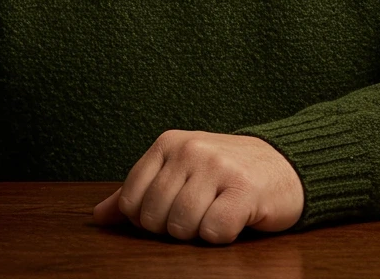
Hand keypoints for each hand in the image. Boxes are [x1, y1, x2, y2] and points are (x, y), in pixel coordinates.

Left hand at [91, 130, 303, 244]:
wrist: (281, 166)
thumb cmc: (223, 174)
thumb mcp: (178, 172)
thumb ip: (138, 192)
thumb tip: (97, 217)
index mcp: (168, 142)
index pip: (132, 200)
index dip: (148, 219)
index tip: (172, 210)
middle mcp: (190, 148)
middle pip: (155, 218)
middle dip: (174, 228)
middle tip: (199, 212)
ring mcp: (217, 166)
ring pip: (182, 226)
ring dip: (199, 232)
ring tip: (215, 213)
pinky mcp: (244, 189)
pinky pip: (214, 231)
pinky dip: (222, 236)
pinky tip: (233, 218)